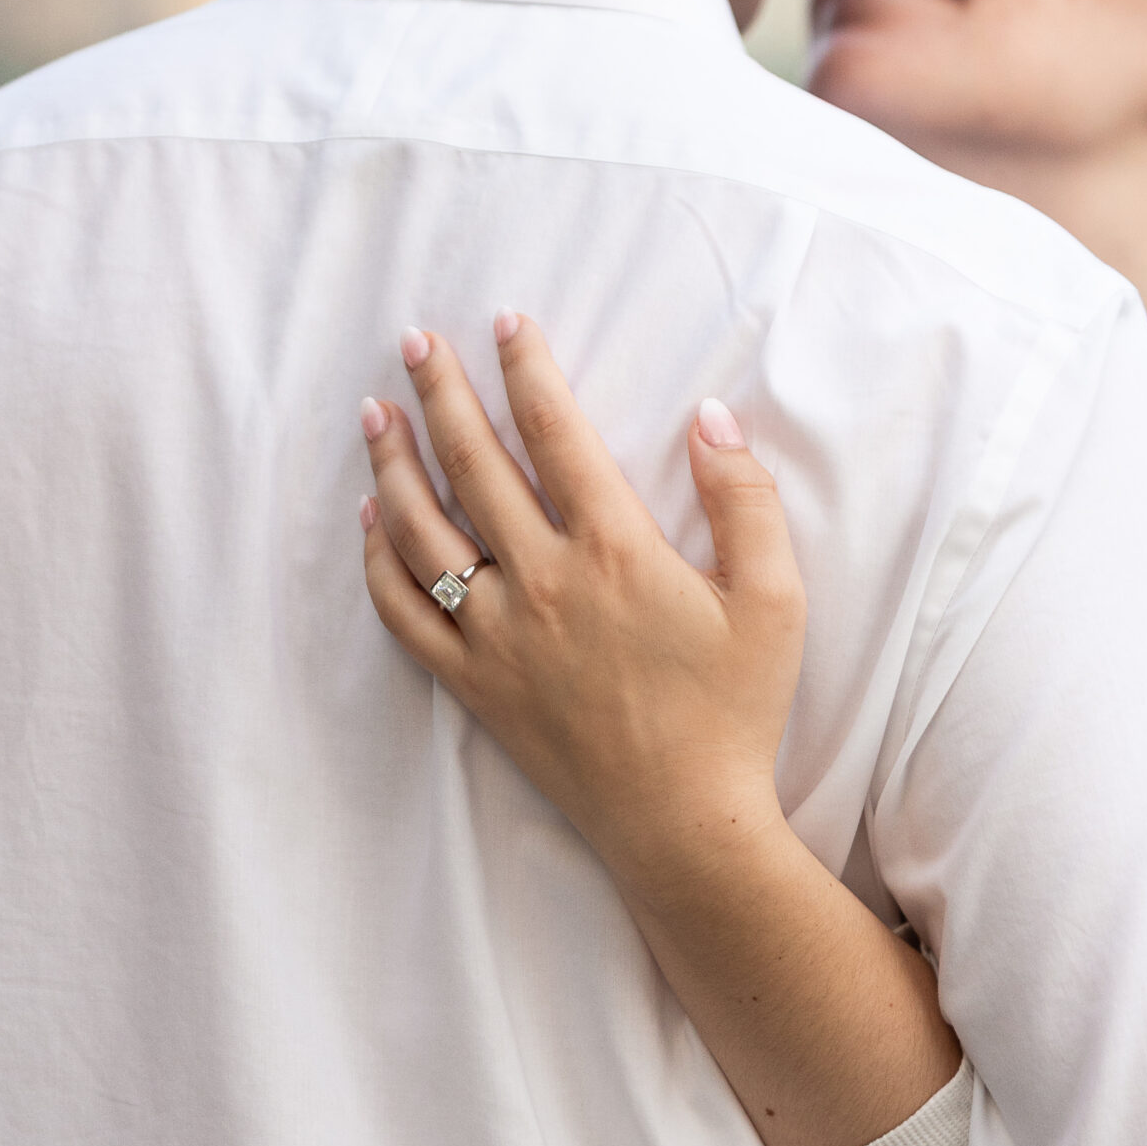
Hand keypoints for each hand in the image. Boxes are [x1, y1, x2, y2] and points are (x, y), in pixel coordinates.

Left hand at [358, 314, 806, 900]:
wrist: (683, 824)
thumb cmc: (734, 710)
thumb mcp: (775, 600)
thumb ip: (746, 499)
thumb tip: (712, 417)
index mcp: (614, 549)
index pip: (554, 431)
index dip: (526, 367)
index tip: (506, 321)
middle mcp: (542, 582)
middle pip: (473, 463)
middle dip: (440, 391)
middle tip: (413, 340)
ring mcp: (497, 636)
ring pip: (422, 530)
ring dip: (393, 462)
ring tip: (374, 411)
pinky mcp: (473, 686)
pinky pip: (404, 613)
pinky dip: (378, 560)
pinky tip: (371, 521)